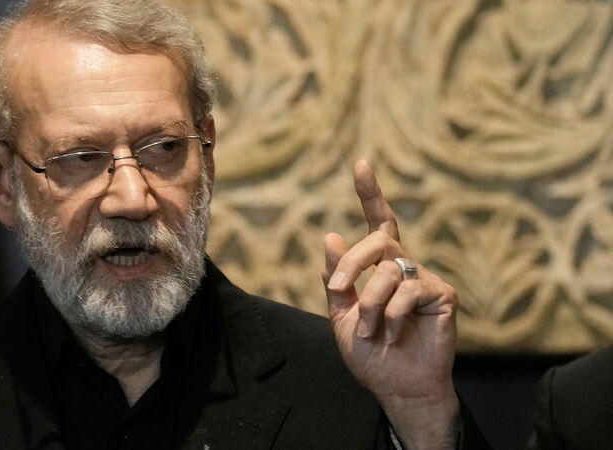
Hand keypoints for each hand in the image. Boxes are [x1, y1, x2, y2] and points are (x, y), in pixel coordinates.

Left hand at [323, 160, 459, 449]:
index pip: (379, 223)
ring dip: (370, 304)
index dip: (370, 193)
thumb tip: (331, 234)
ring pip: (388, 270)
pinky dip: (392, 316)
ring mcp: (425, 279)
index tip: (360, 164)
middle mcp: (404, 266)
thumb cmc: (372, 353)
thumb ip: (336, 280)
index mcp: (380, 268)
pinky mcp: (443, 295)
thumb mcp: (342, 316)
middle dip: (350, 264)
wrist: (396, 387)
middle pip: (378, 240)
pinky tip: (395, 335)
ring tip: (372, 331)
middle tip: (338, 292)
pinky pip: (408, 290)